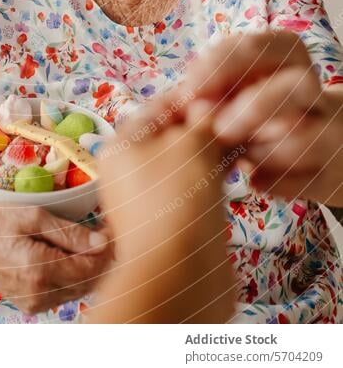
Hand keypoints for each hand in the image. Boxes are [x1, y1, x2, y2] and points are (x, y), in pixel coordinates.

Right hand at [0, 202, 113, 314]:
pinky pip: (63, 293)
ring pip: (78, 290)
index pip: (90, 268)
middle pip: (88, 282)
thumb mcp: (34, 216)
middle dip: (101, 258)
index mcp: (39, 270)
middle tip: (107, 232)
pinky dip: (73, 276)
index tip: (114, 230)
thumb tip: (102, 242)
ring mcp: (33, 303)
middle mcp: (38, 294)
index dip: (107, 249)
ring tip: (91, 240)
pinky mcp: (29, 304)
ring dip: (89, 267)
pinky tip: (72, 255)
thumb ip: (70, 233)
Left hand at [90, 99, 234, 322]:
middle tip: (241, 120)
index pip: (161, 104)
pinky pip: (196, 186)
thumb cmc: (178, 198)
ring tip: (245, 143)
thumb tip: (210, 105)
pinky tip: (240, 169)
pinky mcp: (174, 220)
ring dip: (216, 150)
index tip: (227, 92)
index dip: (195, 95)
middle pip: (174, 133)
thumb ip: (204, 117)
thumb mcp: (192, 143)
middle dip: (208, 125)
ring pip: (188, 161)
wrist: (179, 275)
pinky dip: (216, 176)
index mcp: (122, 143)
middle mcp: (130, 169)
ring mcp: (151, 197)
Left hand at [169, 30, 342, 202]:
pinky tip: (255, 179)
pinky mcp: (332, 174)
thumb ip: (206, 93)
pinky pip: (305, 180)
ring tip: (239, 158)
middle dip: (255, 106)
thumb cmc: (260, 111)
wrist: (320, 150)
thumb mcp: (233, 91)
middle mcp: (315, 91)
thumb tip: (182, 104)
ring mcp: (331, 133)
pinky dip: (273, 182)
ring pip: (304, 138)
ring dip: (261, 151)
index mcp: (286, 58)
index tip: (191, 90)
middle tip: (220, 129)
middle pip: (297, 85)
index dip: (222, 64)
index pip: (259, 46)